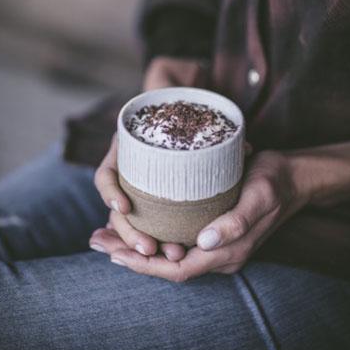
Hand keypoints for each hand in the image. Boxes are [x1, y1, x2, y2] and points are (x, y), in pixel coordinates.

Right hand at [92, 56, 209, 260]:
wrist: (179, 95)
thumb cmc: (176, 94)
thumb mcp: (181, 97)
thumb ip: (204, 115)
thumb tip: (243, 147)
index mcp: (127, 147)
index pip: (106, 173)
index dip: (110, 192)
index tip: (124, 205)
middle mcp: (129, 168)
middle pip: (117, 207)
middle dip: (129, 231)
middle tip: (151, 248)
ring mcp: (141, 183)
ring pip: (133, 220)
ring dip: (142, 241)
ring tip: (169, 255)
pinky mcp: (158, 195)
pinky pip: (151, 220)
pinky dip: (156, 235)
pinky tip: (170, 252)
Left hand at [97, 150, 309, 280]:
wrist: (292, 177)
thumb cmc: (274, 183)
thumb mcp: (260, 196)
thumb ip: (237, 222)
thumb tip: (206, 241)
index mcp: (227, 252)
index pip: (178, 269)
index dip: (144, 265)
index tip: (114, 253)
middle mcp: (218, 253)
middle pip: (166, 264)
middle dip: (130, 256)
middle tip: (97, 240)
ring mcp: (214, 243)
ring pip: (168, 253)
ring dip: (136, 246)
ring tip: (105, 234)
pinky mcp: (211, 229)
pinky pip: (175, 240)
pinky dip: (151, 235)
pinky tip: (134, 223)